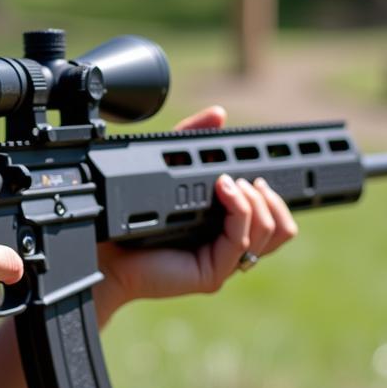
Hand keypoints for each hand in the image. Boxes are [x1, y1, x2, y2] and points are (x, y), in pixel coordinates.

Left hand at [96, 105, 297, 313]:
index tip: (261, 170)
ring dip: (258, 201)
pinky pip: (241, 240)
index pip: (273, 216)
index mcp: (226, 228)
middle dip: (273, 196)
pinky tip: (224, 190)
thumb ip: (191, 141)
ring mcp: (223, 262)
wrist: (104, 250)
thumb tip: (219, 114)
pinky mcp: (211, 273)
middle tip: (248, 178)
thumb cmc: (131, 214)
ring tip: (232, 183)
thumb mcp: (166, 167)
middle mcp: (229, 248)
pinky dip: (239, 210)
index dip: (277, 195)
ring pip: (270, 233)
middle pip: (282, 229)